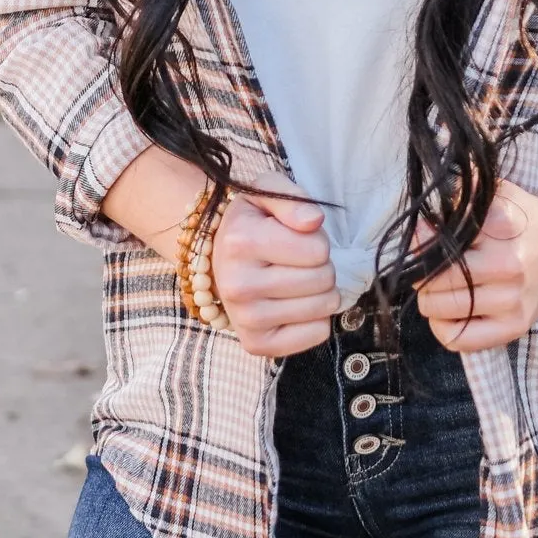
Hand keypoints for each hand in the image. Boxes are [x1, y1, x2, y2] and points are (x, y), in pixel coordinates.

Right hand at [212, 169, 340, 357]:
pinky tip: (294, 304)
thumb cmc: (250, 223)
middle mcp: (238, 285)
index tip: (295, 238)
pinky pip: (317, 334)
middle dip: (320, 265)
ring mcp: (245, 319)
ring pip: (324, 308)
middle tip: (297, 261)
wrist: (213, 260)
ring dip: (320, 291)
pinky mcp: (256, 344)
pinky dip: (316, 319)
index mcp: (241, 242)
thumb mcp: (267, 192)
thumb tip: (314, 221)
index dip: (316, 240)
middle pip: (324, 279)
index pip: (319, 249)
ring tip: (294, 279)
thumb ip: (293, 200)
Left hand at [414, 167, 537, 351]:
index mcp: (502, 226)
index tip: (419, 236)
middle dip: (420, 271)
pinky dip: (442, 328)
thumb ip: (459, 200)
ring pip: (440, 309)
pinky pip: (460, 340)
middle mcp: (509, 266)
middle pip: (434, 278)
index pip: (439, 242)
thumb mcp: (495, 193)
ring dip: (428, 298)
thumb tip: (420, 224)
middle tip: (425, 264)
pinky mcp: (515, 327)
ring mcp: (513, 301)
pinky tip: (448, 311)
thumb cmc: (521, 217)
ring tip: (437, 286)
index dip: (419, 241)